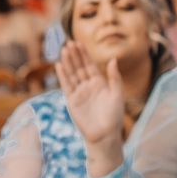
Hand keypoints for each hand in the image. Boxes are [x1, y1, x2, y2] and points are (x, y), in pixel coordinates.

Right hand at [56, 40, 124, 172]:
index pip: (90, 65)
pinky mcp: (72, 101)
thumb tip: (113, 59)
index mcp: (100, 83)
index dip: (84, 54)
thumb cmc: (114, 117)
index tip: (79, 43)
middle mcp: (88, 86)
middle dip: (75, 55)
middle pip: (79, 67)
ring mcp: (79, 93)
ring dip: (68, 62)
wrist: (104, 135)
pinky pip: (66, 85)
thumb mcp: (117, 95)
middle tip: (69, 42)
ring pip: (72, 74)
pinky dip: (63, 75)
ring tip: (64, 50)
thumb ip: (114, 78)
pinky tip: (59, 65)